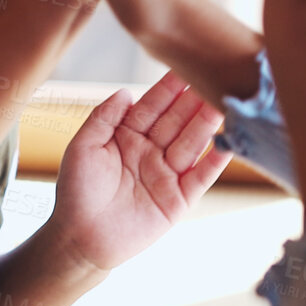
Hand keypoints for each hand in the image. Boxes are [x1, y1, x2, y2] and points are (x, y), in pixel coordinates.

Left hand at [42, 71, 231, 274]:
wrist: (80, 239)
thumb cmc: (76, 192)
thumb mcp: (83, 147)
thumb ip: (104, 117)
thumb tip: (127, 91)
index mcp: (128, 135)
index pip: (153, 106)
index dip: (168, 88)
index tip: (185, 66)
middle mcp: (151, 151)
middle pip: (177, 120)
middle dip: (195, 99)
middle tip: (215, 77)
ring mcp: (167, 174)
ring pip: (192, 143)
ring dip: (208, 123)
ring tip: (225, 102)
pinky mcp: (179, 199)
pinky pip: (201, 176)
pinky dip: (216, 160)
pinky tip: (229, 142)